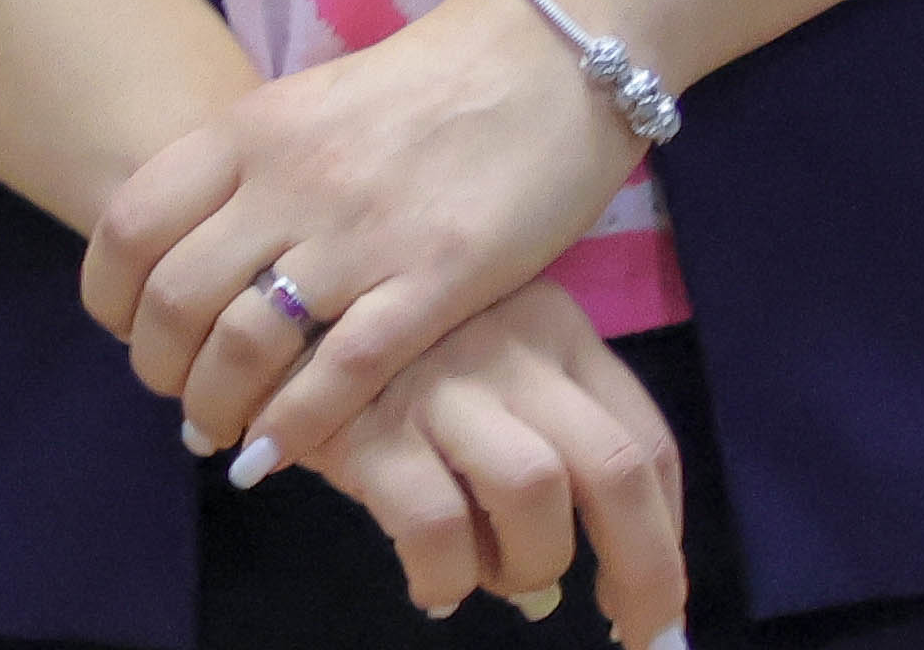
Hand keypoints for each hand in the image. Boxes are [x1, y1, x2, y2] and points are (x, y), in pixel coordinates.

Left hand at [94, 0, 639, 486]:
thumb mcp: (310, 106)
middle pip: (176, 297)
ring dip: (218, 405)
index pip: (130, 224)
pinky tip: (277, 455)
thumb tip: (199, 242)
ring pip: (245, 343)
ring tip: (220, 433)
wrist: (544, 58)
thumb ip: (251, 168)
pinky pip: (342, 371)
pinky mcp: (436, 279)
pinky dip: (297, 425)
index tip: (127, 331)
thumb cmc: (425, 87)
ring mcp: (358, 232)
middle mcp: (286, 181)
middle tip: (177, 396)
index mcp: (246, 130)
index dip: (112, 296)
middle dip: (161, 366)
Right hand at [283, 280, 690, 640]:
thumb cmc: (383, 349)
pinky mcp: (366, 421)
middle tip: (629, 630)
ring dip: (530, 563)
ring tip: (495, 580)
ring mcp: (437, 380)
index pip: (646, 440)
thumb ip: (534, 445)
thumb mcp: (480, 364)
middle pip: (615, 468)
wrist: (257, 306)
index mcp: (552, 326)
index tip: (653, 598)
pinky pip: (436, 524)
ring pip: (536, 493)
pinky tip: (431, 587)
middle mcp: (508, 346)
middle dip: (642, 571)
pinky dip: (446, 575)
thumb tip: (557, 585)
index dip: (666, 536)